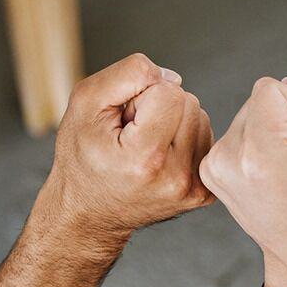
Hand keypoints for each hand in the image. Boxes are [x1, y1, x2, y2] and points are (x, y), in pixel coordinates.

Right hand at [38, 54, 214, 244]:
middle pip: (189, 103)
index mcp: (145, 158)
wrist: (88, 212)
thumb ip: (127, 74)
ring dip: (173, 122)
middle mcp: (175, 178)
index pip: (170, 92)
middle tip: (131, 134)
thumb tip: (172, 78)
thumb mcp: (85, 104)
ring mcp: (192, 190)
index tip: (123, 122)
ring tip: (143, 145)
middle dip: (159, 107)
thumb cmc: (81, 157)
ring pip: (201, 118)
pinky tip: (159, 156)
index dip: (142, 96)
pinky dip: (183, 140)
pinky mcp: (202, 193)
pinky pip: (206, 140)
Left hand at [200, 66, 286, 286]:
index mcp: (258, 152)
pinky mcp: (211, 172)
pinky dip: (261, 146)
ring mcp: (213, 168)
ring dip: (275, 133)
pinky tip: (275, 176)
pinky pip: (241, 132)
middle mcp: (226, 159)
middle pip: (259, 98)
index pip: (274, 86)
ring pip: (251, 114)